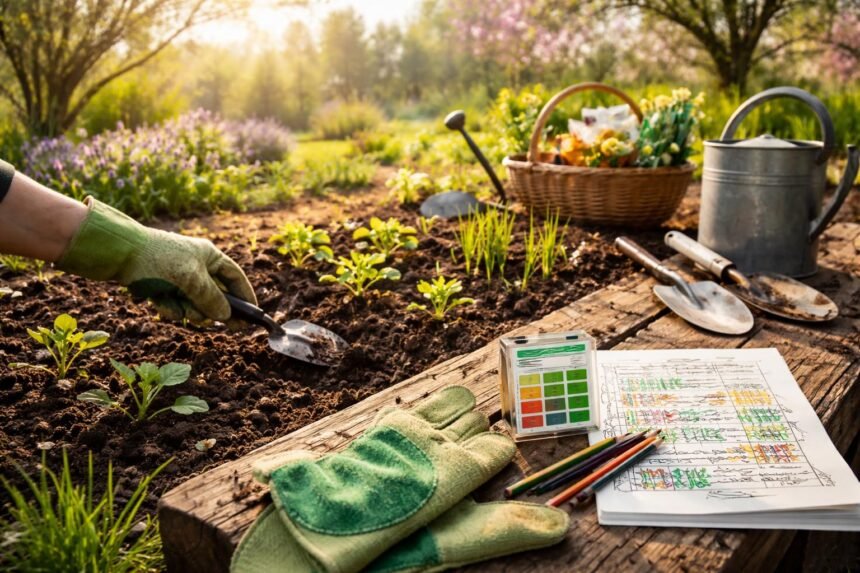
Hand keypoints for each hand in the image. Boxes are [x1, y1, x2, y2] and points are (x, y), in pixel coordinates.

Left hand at [58, 198, 255, 321]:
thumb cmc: (157, 258)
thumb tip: (227, 316)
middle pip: (214, 296)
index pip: (235, 278)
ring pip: (193, 305)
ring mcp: (177, 277)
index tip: (253, 316)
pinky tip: (156, 302)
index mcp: (208, 256)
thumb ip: (212, 299)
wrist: (115, 252)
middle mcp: (196, 266)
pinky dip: (168, 308)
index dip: (245, 297)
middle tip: (212, 323)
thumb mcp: (191, 279)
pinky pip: (173, 305)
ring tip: (175, 306)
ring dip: (186, 310)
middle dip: (209, 309)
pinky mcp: (160, 286)